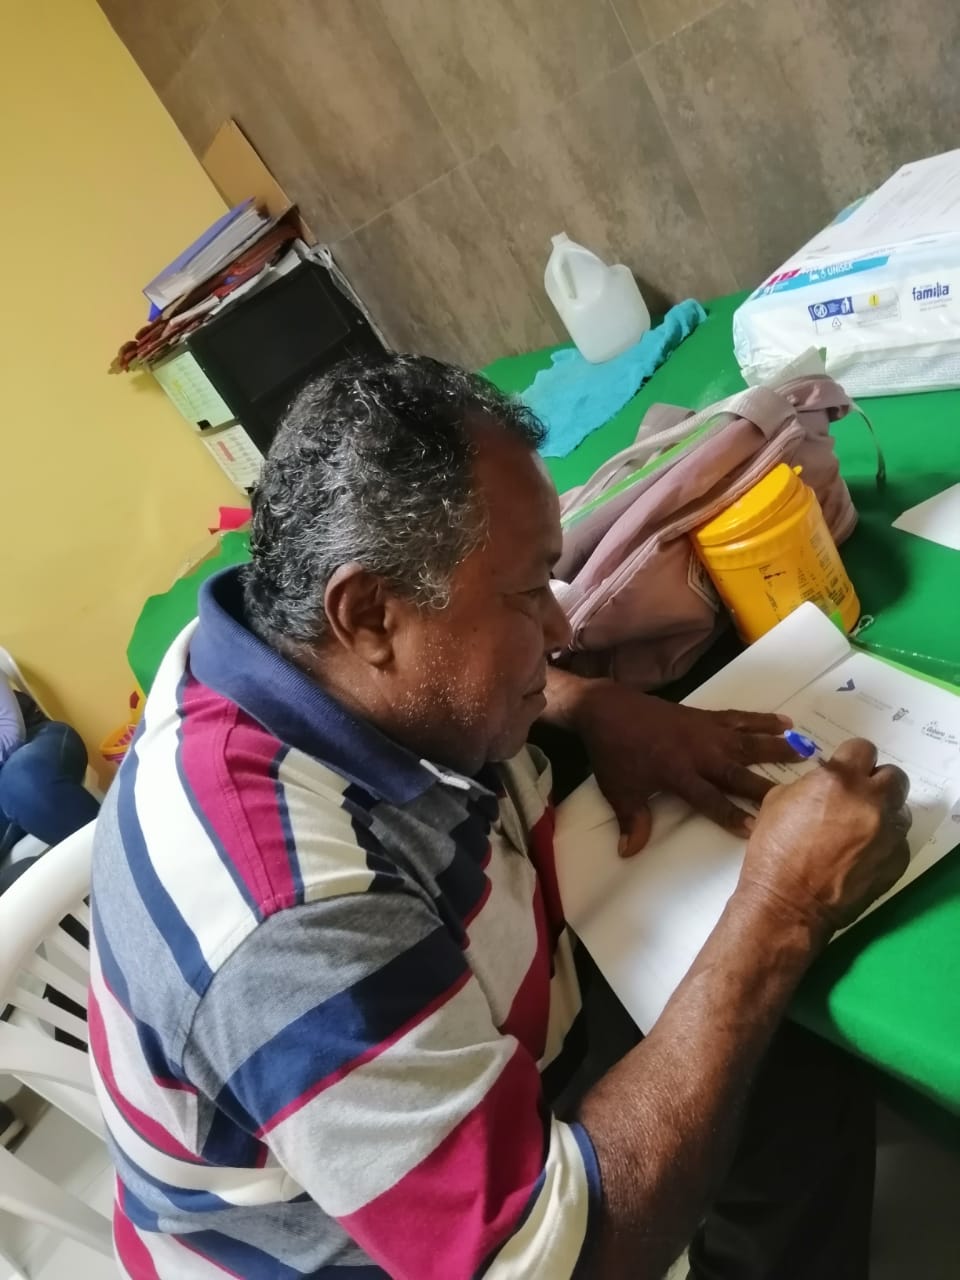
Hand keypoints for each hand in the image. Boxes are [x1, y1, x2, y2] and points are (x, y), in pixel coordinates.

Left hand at [568, 679, 799, 855]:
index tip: (757, 831)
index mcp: (679, 773)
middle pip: (738, 772)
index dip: (733, 816)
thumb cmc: (614, 753)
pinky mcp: (705, 716)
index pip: (712, 800)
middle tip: (800, 794)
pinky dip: (762, 719)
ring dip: (776, 747)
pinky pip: (739, 718)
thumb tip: (630, 852)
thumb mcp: (619, 791)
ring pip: (747, 741)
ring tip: (807, 751)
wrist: (606, 709)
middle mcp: (698, 752)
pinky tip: (784, 721)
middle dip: (766, 786)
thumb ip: (632, 821)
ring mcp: (704, 731)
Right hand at [739, 737, 911, 937]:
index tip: (846, 770)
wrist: (786, 903)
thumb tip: (825, 782)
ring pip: (899, 809)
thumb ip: (811, 783)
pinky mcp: (898, 860)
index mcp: (837, 780)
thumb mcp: (778, 800)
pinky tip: (859, 855)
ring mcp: (888, 833)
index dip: (852, 759)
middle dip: (875, 782)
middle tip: (857, 796)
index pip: (863, 748)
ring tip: (858, 829)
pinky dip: (883, 843)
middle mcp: (870, 801)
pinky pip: (898, 841)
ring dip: (882, 813)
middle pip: (893, 775)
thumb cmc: (773, 851)